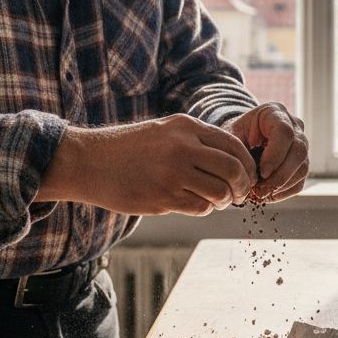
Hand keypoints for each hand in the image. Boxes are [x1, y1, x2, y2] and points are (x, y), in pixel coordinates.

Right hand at [37, 114, 256, 215]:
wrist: (90, 162)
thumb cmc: (130, 149)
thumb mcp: (165, 131)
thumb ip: (196, 141)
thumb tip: (233, 161)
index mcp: (186, 127)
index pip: (235, 146)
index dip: (247, 165)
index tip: (246, 176)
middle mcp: (183, 147)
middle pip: (234, 169)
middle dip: (242, 186)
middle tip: (238, 194)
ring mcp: (173, 172)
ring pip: (220, 192)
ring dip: (223, 201)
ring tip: (215, 201)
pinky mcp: (163, 196)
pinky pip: (200, 208)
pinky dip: (205, 209)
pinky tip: (195, 204)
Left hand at [222, 102, 308, 202]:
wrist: (242, 138)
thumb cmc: (235, 135)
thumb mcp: (230, 136)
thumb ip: (236, 150)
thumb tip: (244, 175)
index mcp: (275, 113)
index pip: (284, 132)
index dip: (275, 155)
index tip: (262, 172)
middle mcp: (294, 127)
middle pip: (298, 151)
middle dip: (279, 175)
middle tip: (260, 190)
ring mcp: (301, 145)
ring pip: (302, 168)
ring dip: (281, 185)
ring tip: (260, 194)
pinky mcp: (301, 163)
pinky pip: (299, 181)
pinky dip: (283, 192)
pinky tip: (267, 195)